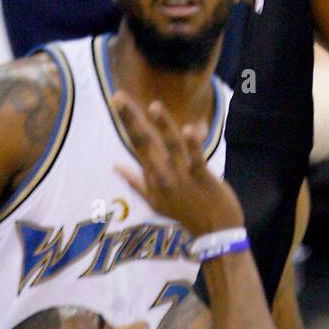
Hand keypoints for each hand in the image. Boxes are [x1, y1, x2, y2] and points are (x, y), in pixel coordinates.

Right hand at [113, 93, 244, 233]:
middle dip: (131, 119)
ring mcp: (181, 176)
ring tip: (154, 106)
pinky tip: (189, 129)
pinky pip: (196, 159)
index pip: (136, 142)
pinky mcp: (202, 178)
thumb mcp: (154, 200)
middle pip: (144, 142)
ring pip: (170, 146)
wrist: (213, 231)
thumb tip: (115, 165)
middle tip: (117, 96)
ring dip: (163, 126)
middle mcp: (162, 174)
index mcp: (151, 175)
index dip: (127, 120)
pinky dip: (193, 145)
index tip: (116, 97)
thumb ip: (135, 181)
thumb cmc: (184, 212)